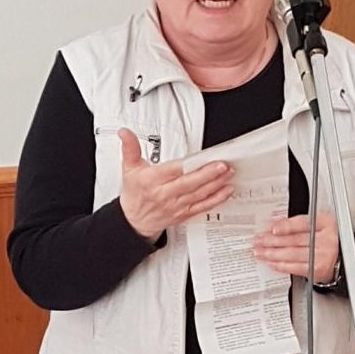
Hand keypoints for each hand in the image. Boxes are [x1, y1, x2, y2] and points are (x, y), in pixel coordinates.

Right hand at [118, 129, 232, 239]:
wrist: (134, 221)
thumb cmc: (135, 194)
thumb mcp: (129, 168)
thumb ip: (130, 148)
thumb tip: (125, 133)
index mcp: (152, 181)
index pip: (172, 171)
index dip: (189, 166)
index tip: (202, 159)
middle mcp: (165, 195)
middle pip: (190, 184)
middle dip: (208, 174)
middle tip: (223, 165)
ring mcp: (176, 206)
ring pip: (199, 194)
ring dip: (216, 184)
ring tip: (228, 174)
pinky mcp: (184, 214)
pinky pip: (202, 207)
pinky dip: (216, 199)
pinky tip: (226, 191)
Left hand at [253, 211, 339, 283]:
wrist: (339, 258)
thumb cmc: (324, 240)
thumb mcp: (315, 225)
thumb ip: (296, 223)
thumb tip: (274, 224)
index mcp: (326, 223)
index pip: (304, 223)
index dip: (287, 226)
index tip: (272, 228)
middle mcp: (326, 239)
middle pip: (294, 239)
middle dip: (273, 240)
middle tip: (259, 240)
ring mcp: (322, 255)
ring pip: (292, 253)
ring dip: (272, 253)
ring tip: (260, 252)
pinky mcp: (317, 269)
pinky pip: (294, 267)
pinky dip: (280, 265)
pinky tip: (271, 262)